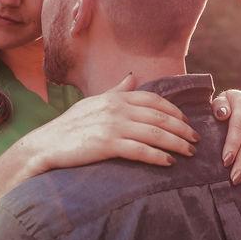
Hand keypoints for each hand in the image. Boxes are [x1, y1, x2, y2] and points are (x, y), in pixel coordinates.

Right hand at [27, 74, 199, 172]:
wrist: (44, 145)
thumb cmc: (69, 127)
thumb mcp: (93, 103)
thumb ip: (116, 91)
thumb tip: (132, 76)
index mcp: (115, 98)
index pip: (154, 100)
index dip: (175, 111)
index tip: (187, 122)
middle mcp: (116, 108)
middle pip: (159, 117)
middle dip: (182, 129)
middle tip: (196, 140)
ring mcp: (112, 126)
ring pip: (154, 133)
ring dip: (176, 143)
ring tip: (189, 153)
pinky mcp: (107, 145)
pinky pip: (140, 150)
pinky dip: (157, 156)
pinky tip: (168, 163)